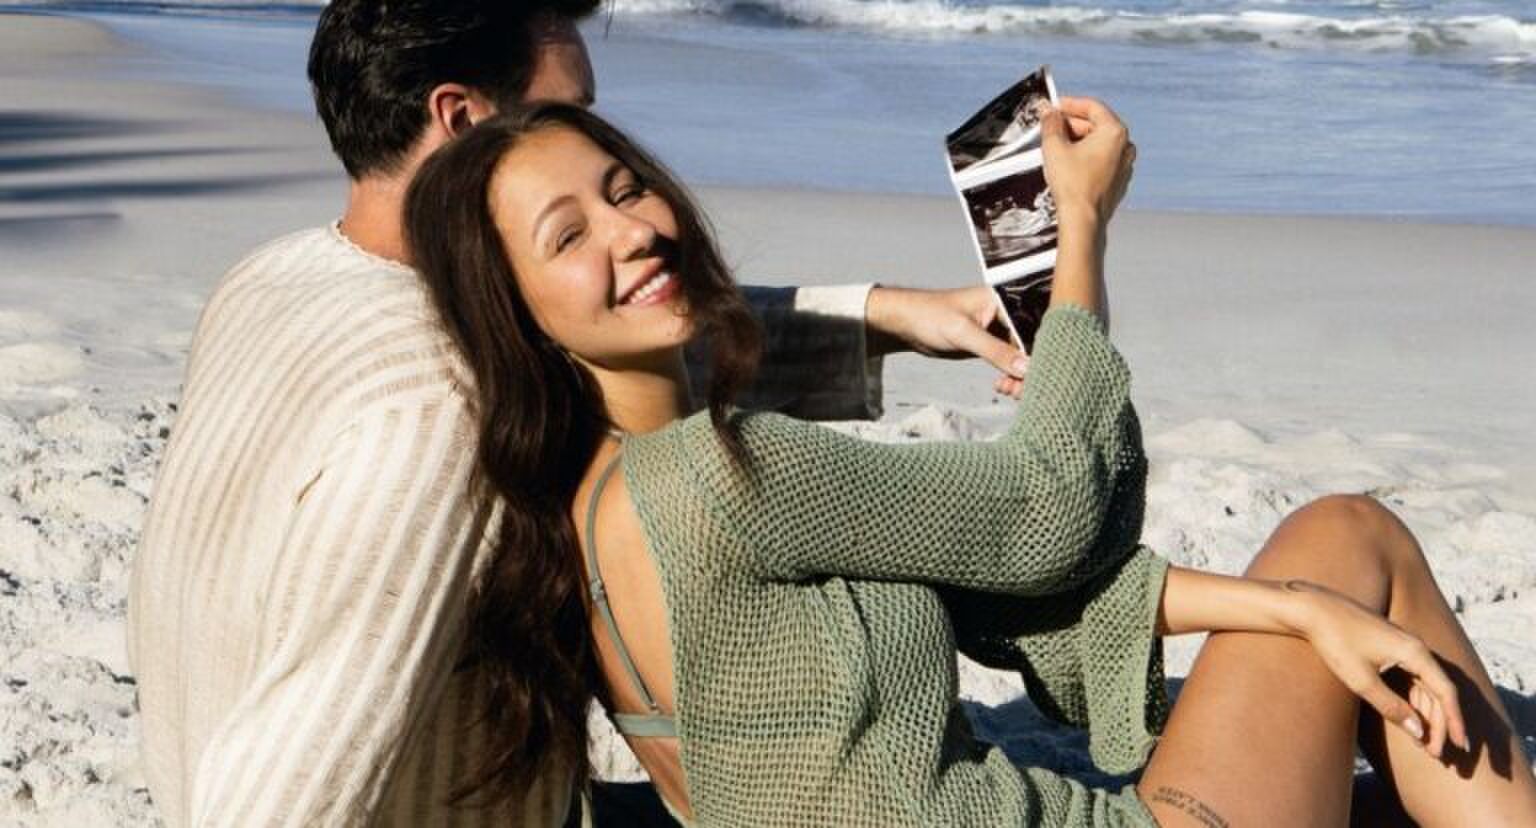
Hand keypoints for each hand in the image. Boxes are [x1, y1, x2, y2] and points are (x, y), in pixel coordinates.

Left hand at [865, 285, 1027, 387]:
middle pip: (1031, 344)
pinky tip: (1002, 386)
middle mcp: (1007, 313)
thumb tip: (1026, 368)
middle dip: (1030, 369)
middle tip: (1021, 390)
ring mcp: (1000, 330)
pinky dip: (1010, 376)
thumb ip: (995, 350)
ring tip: (1009, 390)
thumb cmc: (930, 316)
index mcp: (1005, 299)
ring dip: (1020, 377)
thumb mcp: (964, 333)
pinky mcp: (991, 345)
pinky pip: (1010, 362)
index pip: (1033, 328)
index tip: (1038, 376)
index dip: (1039, 353)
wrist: (906, 324)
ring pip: (1022, 357)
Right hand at [1039, 96, 1136, 229]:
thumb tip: (1049, 113)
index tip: (1055, 106)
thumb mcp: (1054, 147)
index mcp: (1115, 132)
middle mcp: (1125, 147)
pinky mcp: (1118, 182)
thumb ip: (1051, 123)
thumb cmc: (1074, 186)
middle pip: (1097, 124)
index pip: (1092, 107)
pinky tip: (1069, 164)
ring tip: (1057, 146)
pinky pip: (1102, 160)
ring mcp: (1124, 166)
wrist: (1083, 220)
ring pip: (1099, 143)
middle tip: (1052, 126)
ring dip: (1079, 140)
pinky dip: (1086, 157)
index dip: (1070, 104)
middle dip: (1072, 124)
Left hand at [1290, 579, 1469, 757]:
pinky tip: (1411, 721)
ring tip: (1425, 745)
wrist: (1312, 609)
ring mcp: (1403, 646)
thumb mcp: (1362, 681)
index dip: (1455, 721)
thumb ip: (1391, 707)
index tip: (1460, 746)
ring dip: (1427, 715)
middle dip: (1440, 725)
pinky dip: (1414, 701)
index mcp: (1415, 652)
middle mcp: (1416, 647)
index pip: (1446, 692)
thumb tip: (1419, 732)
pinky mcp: (1390, 648)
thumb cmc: (1335, 642)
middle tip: (1436, 755)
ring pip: (1425, 687)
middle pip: (1438, 692)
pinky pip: (1411, 679)